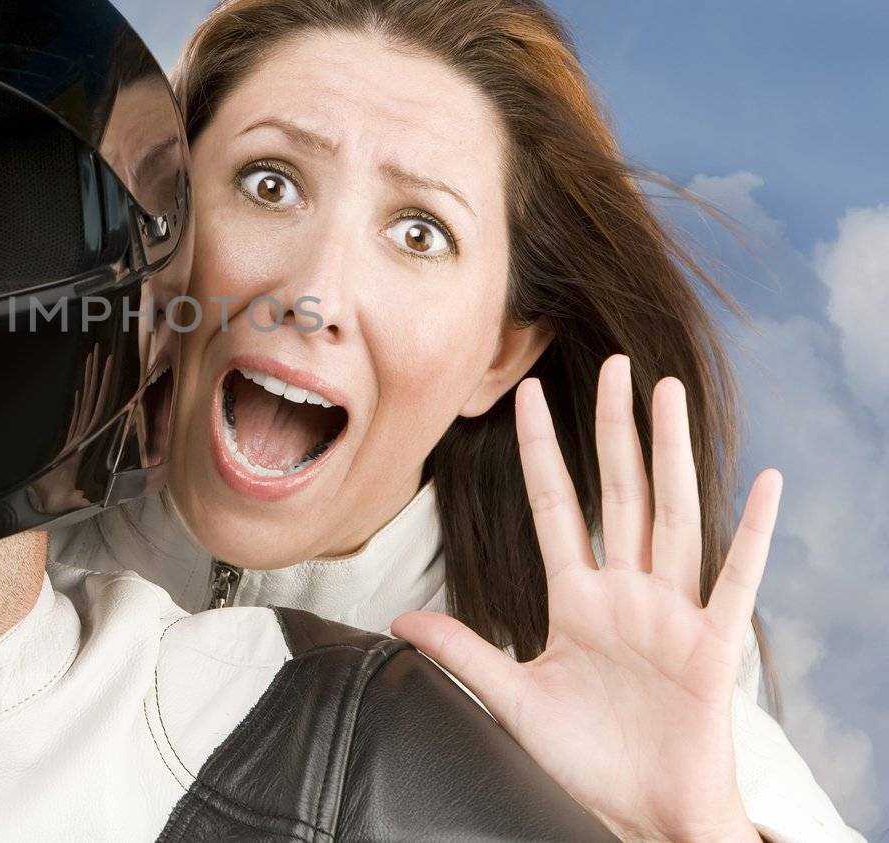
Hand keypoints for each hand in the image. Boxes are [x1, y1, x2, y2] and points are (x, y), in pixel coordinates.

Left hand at [392, 354, 779, 842]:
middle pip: (621, 493)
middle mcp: (627, 595)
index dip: (541, 451)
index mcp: (578, 601)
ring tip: (670, 393)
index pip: (556, 507)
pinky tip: (763, 482)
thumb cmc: (587, 761)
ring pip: (674, 516)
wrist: (642, 816)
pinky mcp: (711, 649)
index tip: (525, 395)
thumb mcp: (513, 698)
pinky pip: (734, 582)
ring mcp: (671, 616)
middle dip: (614, 429)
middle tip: (615, 364)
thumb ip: (462, 652)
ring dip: (673, 454)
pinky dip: (751, 534)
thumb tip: (398, 621)